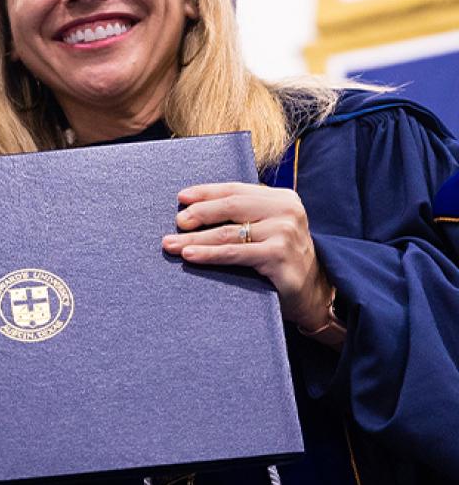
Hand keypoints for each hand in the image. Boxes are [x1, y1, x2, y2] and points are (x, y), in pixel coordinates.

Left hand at [161, 182, 333, 331]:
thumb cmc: (282, 258)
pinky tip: (190, 256)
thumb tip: (193, 209)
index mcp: (281, 198)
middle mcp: (285, 211)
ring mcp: (284, 233)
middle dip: (199, 214)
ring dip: (195, 239)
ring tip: (170, 244)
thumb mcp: (269, 228)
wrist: (313, 293)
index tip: (181, 198)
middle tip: (177, 222)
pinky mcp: (279, 257)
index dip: (206, 193)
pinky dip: (209, 254)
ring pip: (228, 233)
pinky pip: (235, 254)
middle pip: (231, 208)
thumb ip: (246, 215)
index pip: (236, 191)